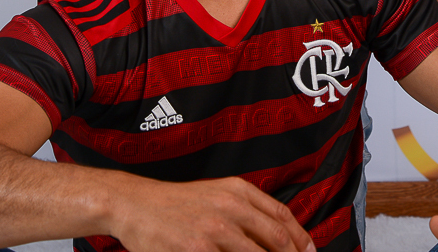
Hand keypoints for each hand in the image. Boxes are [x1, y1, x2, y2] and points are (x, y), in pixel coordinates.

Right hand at [111, 177, 315, 251]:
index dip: (301, 240)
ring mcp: (214, 232)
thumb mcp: (217, 193)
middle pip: (277, 242)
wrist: (136, 204)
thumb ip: (248, 209)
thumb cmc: (178, 203)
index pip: (282, 218)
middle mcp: (230, 208)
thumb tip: (282, 237)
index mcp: (238, 191)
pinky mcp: (196, 251)